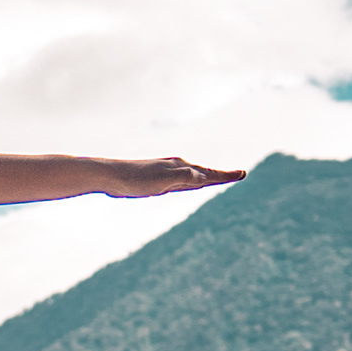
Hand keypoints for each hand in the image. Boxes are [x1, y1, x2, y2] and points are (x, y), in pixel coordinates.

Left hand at [116, 156, 244, 196]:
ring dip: (205, 176)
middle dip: (220, 175)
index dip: (225, 176)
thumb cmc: (135, 179)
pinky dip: (188, 181)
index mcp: (180, 168)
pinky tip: (183, 184)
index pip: (208, 174)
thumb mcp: (162, 181)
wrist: (108, 175)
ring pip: (191, 175)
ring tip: (216, 178)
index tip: (243, 174)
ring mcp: (164, 171)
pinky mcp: (153, 177)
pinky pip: (179, 179)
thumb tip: (201, 175)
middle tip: (238, 174)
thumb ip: (183, 178)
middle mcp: (174, 166)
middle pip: (203, 172)